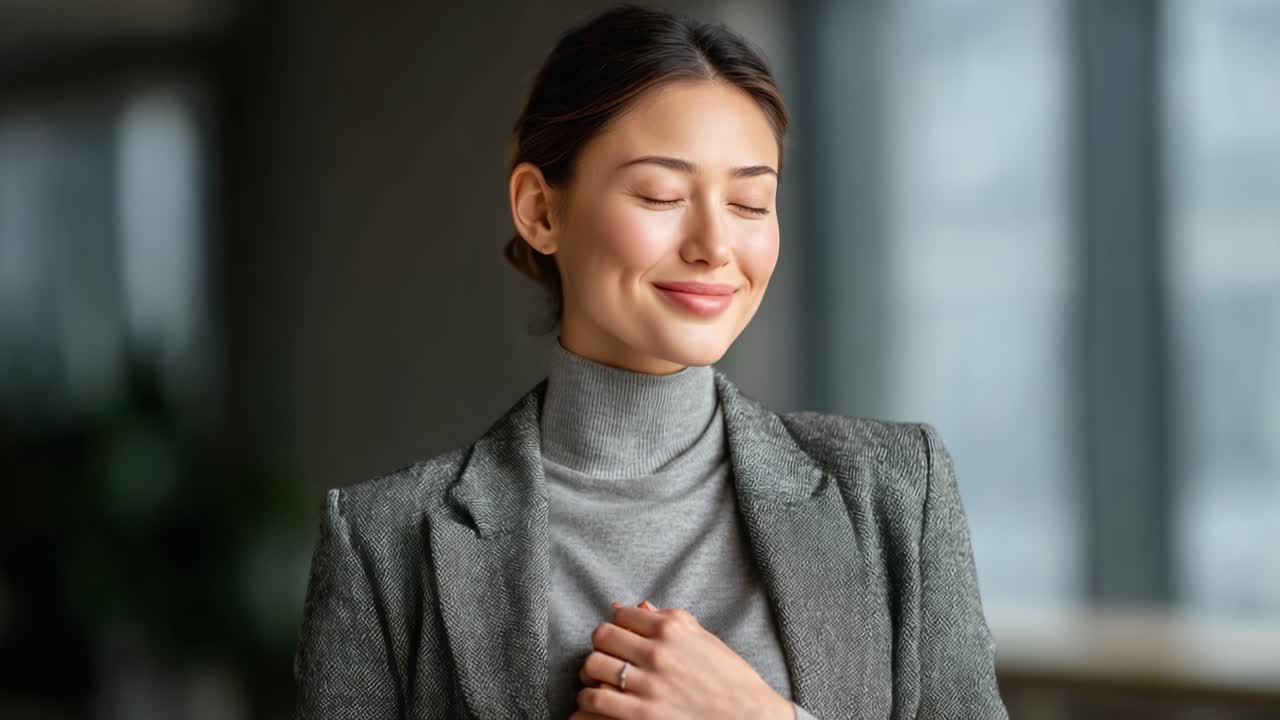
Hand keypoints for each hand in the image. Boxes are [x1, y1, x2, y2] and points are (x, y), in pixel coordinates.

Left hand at [569, 600, 793, 719]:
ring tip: (598, 679)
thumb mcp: (704, 639)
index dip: (618, 625)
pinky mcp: (642, 715)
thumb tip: (636, 606)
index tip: (621, 636)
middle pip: (602, 637)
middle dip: (602, 645)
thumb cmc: (730, 678)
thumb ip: (670, 619)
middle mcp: (657, 653)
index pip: (621, 615)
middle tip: (607, 656)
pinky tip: (596, 699)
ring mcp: (648, 685)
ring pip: (593, 666)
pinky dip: (588, 699)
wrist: (749, 717)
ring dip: (591, 672)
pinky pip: (596, 699)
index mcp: (672, 629)